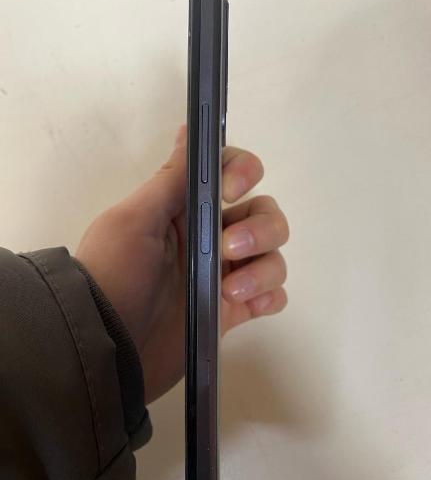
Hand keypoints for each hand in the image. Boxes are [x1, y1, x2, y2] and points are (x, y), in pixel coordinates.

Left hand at [76, 126, 288, 403]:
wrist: (109, 348)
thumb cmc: (115, 276)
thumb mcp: (134, 221)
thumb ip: (171, 181)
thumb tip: (190, 132)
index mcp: (185, 209)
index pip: (231, 172)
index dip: (243, 172)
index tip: (231, 192)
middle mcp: (210, 236)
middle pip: (264, 212)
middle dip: (260, 227)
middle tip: (229, 250)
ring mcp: (224, 275)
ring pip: (273, 253)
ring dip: (264, 267)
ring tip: (232, 290)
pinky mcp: (233, 311)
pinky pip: (273, 295)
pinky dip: (271, 295)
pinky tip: (249, 304)